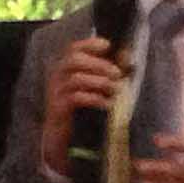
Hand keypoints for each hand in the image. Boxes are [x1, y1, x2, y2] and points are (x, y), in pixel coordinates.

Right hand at [37, 34, 128, 176]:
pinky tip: (107, 104)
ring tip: (115, 89)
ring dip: (100, 82)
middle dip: (99, 64)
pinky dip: (95, 99)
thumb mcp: (91, 88)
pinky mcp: (59, 109)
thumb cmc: (79, 110)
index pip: (73, 49)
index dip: (90, 44)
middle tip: (117, 73)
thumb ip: (106, 73)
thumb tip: (127, 57)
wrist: (60, 138)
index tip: (108, 46)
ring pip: (76, 78)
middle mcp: (57, 78)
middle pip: (74, 59)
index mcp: (64, 70)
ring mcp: (56, 93)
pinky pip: (76, 98)